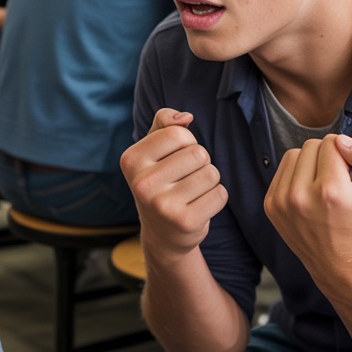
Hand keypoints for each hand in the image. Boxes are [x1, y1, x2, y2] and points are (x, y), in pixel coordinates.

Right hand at [120, 109, 226, 262]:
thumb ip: (164, 124)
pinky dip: (216, 198)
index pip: (176, 133)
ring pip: (211, 173)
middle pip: (198, 153)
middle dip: (200, 163)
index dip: (186, 142)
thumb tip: (186, 117)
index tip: (175, 159)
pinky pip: (220, 194)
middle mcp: (142, 183)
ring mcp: (162, 205)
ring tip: (192, 193)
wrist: (162, 234)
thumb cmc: (161, 182)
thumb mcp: (153, 150)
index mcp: (131, 160)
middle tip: (184, 180)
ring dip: (209, 180)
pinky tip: (199, 207)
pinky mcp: (184, 222)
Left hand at [263, 134, 351, 281]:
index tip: (351, 173)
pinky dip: (296, 176)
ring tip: (324, 185)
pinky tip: (310, 193)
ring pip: (294, 155)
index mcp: (330, 191)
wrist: (340, 267)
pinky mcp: (270, 206)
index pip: (331, 142)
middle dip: (327, 156)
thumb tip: (341, 140)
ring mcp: (281, 202)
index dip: (346, 153)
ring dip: (310, 163)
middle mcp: (300, 195)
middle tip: (339, 180)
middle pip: (311, 146)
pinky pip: (282, 171)